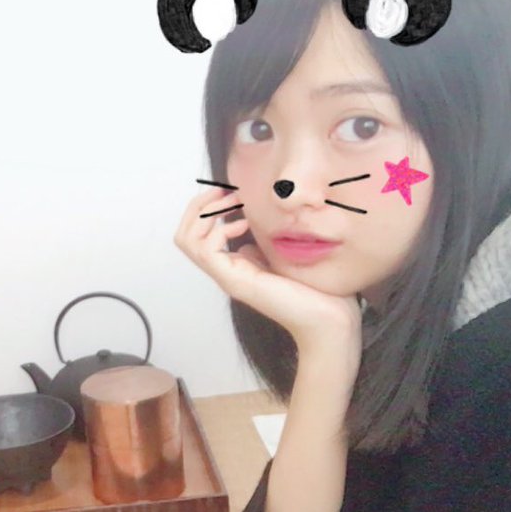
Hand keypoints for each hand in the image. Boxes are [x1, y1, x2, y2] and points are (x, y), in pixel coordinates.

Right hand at [174, 188, 361, 351]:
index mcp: (233, 265)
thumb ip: (262, 242)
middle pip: (183, 235)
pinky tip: (243, 225)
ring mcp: (227, 277)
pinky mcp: (235, 282)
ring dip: (207, 213)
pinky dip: (220, 229)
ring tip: (233, 204)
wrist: (327, 320)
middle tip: (224, 192)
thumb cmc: (315, 289)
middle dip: (199, 206)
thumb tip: (247, 224)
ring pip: (187, 240)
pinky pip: (206, 250)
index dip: (206, 207)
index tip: (229, 191)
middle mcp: (224, 271)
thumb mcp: (282, 253)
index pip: (195, 234)